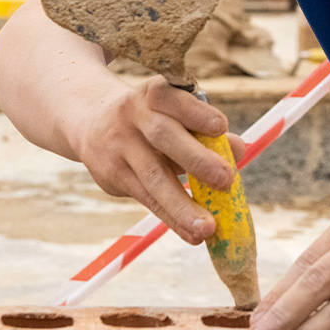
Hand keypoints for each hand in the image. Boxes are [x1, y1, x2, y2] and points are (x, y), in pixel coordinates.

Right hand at [68, 75, 246, 244]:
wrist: (89, 120)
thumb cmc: (149, 118)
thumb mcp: (172, 113)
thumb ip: (204, 129)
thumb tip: (240, 148)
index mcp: (154, 94)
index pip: (173, 99)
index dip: (196, 113)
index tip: (221, 127)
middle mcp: (134, 116)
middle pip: (163, 137)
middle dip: (196, 159)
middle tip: (226, 179)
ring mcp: (120, 146)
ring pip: (153, 177)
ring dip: (182, 205)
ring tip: (208, 228)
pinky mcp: (113, 174)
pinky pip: (146, 199)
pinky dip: (172, 218)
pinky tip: (192, 234)